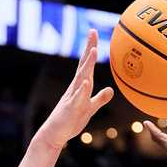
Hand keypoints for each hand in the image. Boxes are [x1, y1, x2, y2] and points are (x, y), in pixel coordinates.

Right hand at [34, 29, 112, 147]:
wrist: (55, 134)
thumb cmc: (70, 121)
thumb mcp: (89, 109)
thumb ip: (100, 99)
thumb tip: (111, 90)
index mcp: (80, 86)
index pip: (86, 64)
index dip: (90, 49)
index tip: (94, 33)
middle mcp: (75, 88)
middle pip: (83, 65)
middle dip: (88, 48)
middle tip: (92, 32)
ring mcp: (72, 97)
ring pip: (81, 78)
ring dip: (87, 65)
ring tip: (93, 51)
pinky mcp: (70, 108)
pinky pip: (77, 98)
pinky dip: (82, 90)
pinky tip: (85, 82)